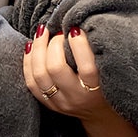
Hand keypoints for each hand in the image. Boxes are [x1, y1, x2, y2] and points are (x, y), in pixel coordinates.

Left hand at [22, 25, 137, 136]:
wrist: (100, 112)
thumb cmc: (107, 83)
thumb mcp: (109, 69)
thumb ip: (97, 50)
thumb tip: (78, 24)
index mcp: (96, 88)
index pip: (86, 67)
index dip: (79, 44)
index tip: (75, 28)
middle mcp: (77, 97)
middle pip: (56, 69)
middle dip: (53, 44)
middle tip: (58, 32)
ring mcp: (60, 102)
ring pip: (39, 75)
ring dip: (37, 50)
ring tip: (42, 33)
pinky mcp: (49, 105)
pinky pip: (31, 83)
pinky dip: (28, 62)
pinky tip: (31, 47)